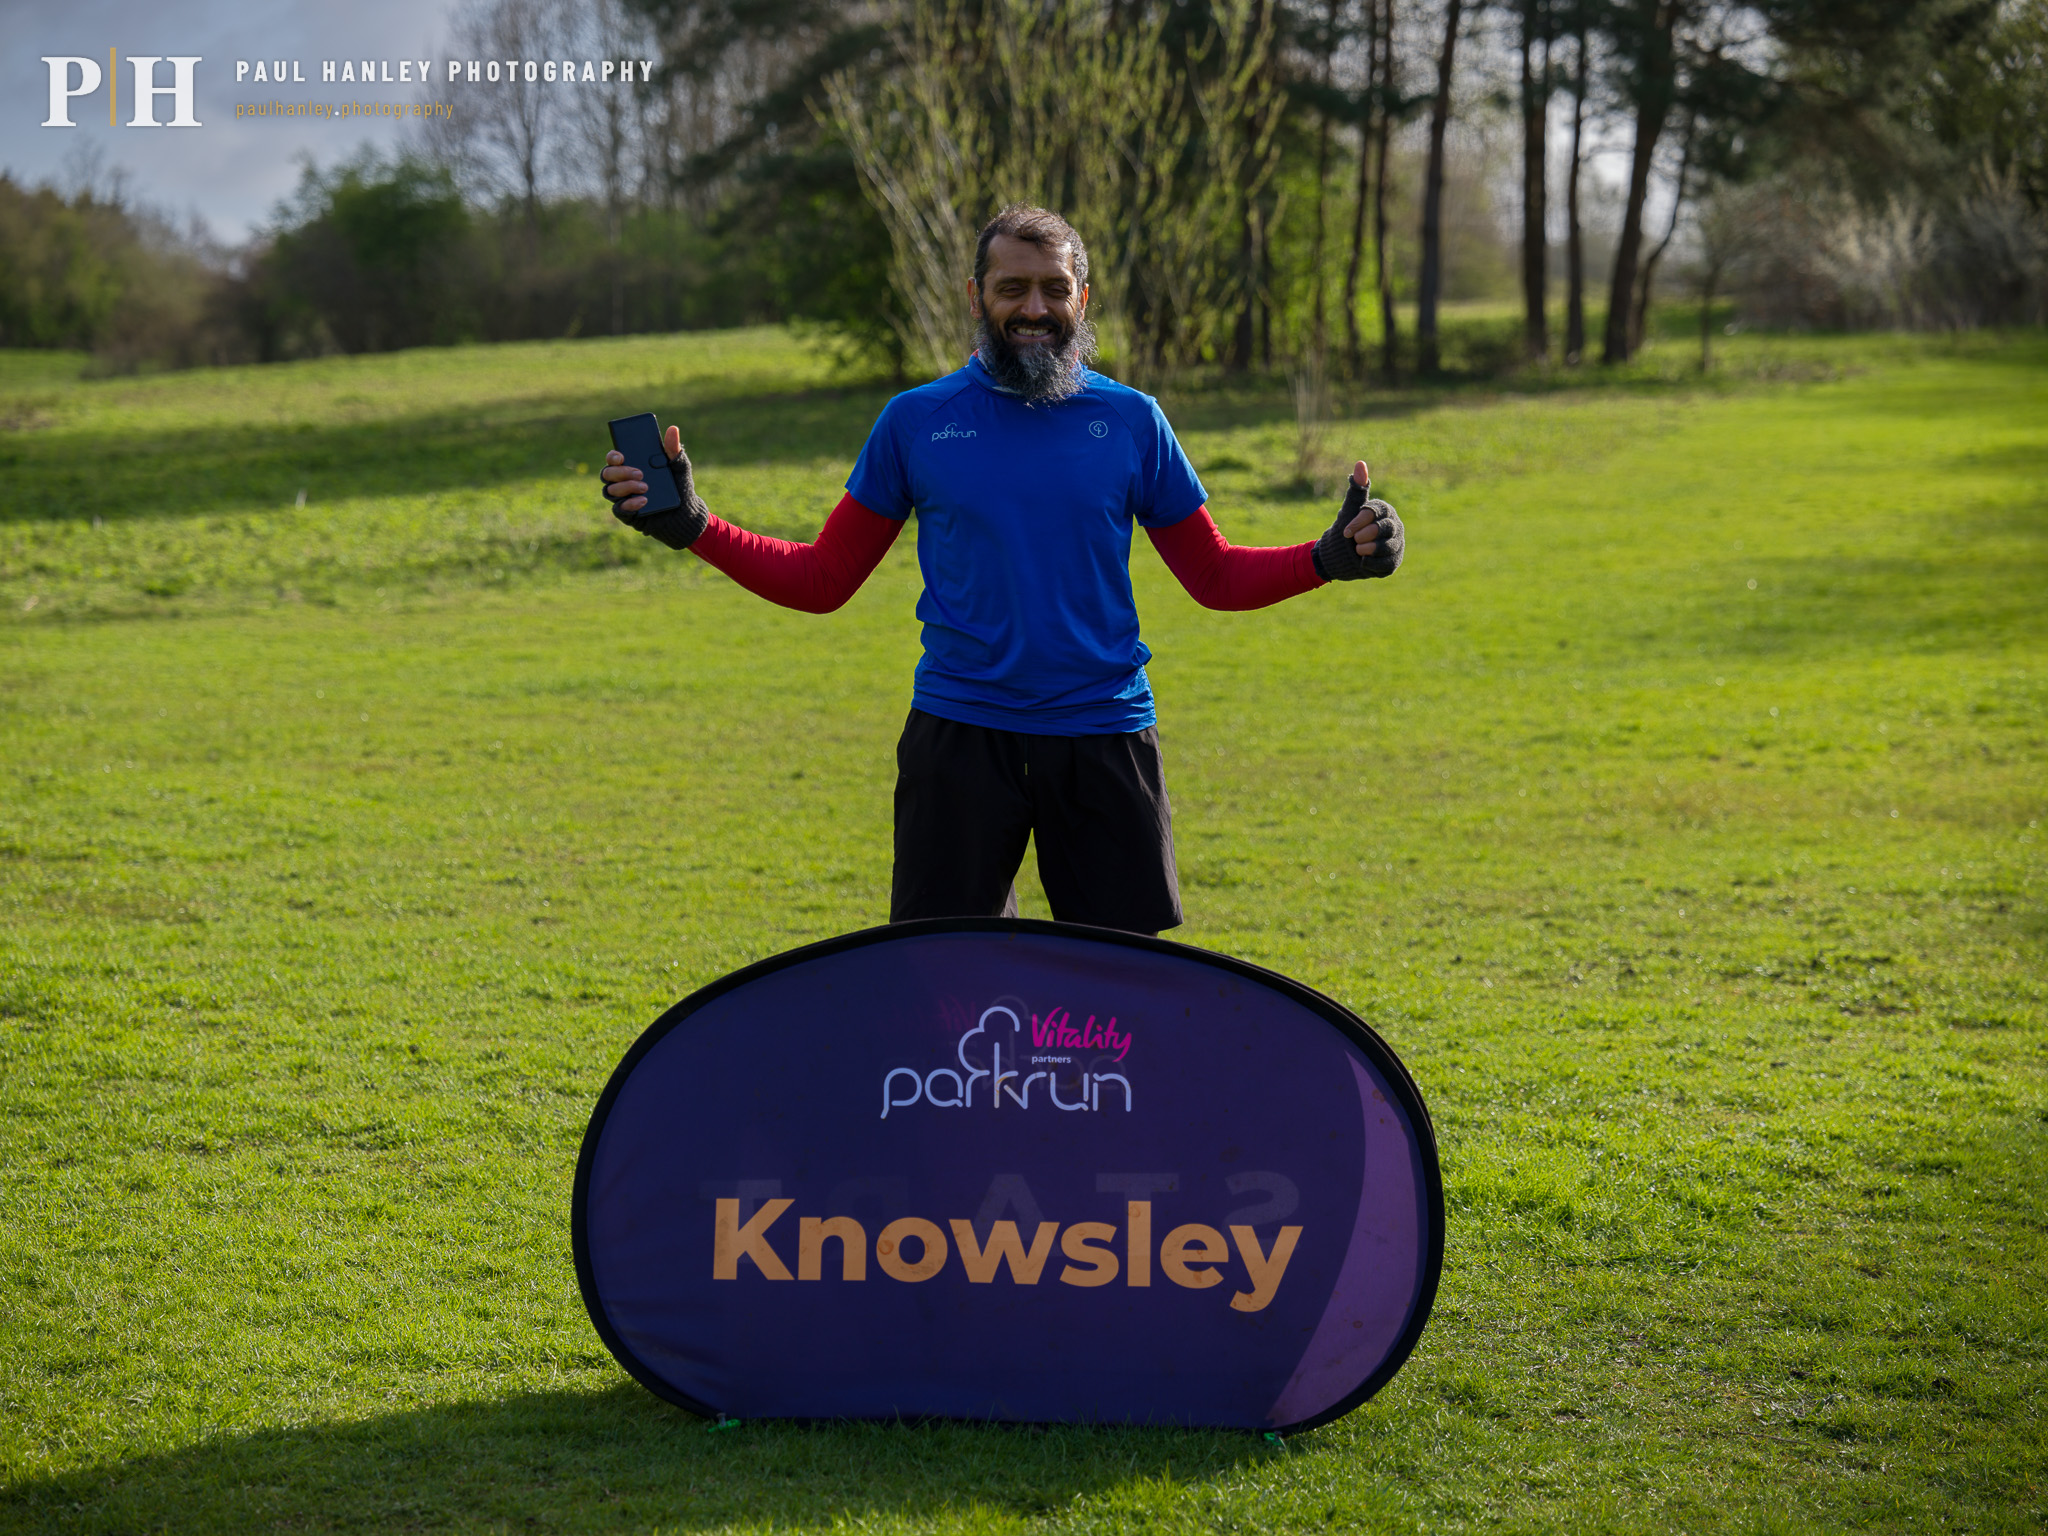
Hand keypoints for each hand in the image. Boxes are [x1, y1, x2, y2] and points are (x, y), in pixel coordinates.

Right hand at [601, 423, 709, 550]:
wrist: (685, 512)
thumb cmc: (678, 486)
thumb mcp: (678, 467)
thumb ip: (673, 449)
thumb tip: (673, 429)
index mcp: (631, 465)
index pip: (613, 459)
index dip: (612, 456)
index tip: (621, 456)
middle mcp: (623, 481)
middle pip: (607, 474)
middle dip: (621, 472)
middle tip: (640, 473)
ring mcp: (623, 498)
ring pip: (610, 491)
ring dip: (626, 487)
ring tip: (645, 487)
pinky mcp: (628, 514)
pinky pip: (619, 509)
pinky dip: (630, 504)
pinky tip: (643, 501)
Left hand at [1313, 460, 1403, 580]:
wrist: (1339, 556)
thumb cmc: (1346, 530)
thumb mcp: (1349, 510)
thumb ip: (1357, 489)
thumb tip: (1360, 463)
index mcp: (1385, 510)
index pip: (1376, 512)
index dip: (1360, 522)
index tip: (1347, 531)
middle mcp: (1395, 525)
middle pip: (1385, 528)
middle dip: (1365, 536)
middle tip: (1354, 540)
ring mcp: (1397, 543)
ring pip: (1388, 546)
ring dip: (1368, 550)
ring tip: (1358, 550)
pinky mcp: (1394, 561)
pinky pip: (1386, 563)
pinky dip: (1371, 564)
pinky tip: (1362, 562)